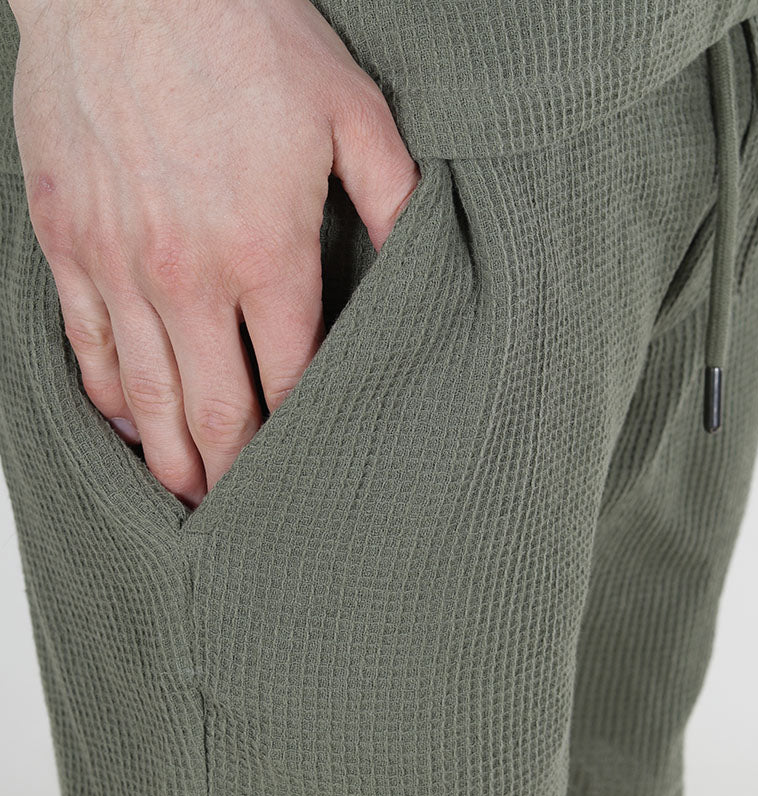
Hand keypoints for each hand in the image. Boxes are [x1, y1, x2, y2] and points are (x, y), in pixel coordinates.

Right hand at [10, 0, 419, 507]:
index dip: (299, 439)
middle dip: (234, 476)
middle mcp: (188, 277)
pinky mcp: (67, 242)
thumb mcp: (349, 109)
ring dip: (169, 458)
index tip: (305, 474)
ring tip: (184, 498)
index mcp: (267, 254)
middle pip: (216, 412)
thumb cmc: (244, 32)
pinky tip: (126, 425)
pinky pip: (85, 345)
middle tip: (241, 519)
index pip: (290, 383)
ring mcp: (119, 264)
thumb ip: (393, 197)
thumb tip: (425, 255)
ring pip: (147, 396)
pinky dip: (106, 395)